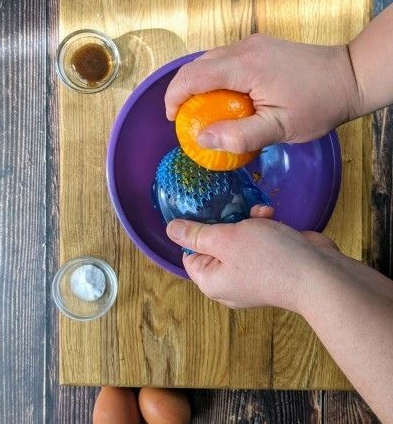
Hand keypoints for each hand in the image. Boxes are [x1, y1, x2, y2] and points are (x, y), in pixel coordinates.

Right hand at [165, 34, 361, 151]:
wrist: (349, 76)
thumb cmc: (318, 104)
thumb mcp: (279, 128)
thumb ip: (239, 136)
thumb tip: (202, 139)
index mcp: (245, 66)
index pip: (193, 76)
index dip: (174, 97)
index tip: (173, 120)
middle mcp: (244, 48)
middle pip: (197, 64)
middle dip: (183, 90)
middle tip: (186, 119)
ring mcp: (253, 43)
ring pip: (210, 60)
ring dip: (199, 84)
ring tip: (204, 111)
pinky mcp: (260, 46)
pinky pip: (226, 59)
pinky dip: (216, 78)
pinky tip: (226, 97)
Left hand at [166, 206, 340, 311]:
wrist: (318, 274)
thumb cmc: (268, 257)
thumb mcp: (225, 239)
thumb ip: (197, 233)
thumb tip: (171, 230)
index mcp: (211, 281)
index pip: (189, 253)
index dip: (194, 230)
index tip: (203, 209)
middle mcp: (228, 280)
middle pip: (215, 243)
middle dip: (226, 221)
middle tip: (232, 206)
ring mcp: (251, 273)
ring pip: (239, 237)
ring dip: (247, 220)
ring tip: (259, 213)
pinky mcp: (271, 263)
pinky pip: (258, 240)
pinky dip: (263, 226)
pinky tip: (271, 215)